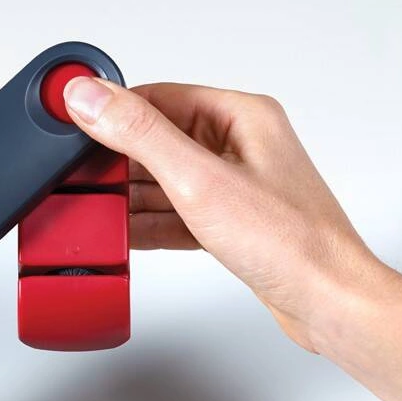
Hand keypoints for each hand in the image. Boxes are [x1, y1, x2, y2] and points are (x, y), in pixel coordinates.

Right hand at [63, 79, 401, 400]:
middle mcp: (239, 145)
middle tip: (80, 178)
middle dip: (119, 162)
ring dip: (131, 197)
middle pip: (159, 141)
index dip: (114, 112)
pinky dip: (150, 223)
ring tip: (95, 210)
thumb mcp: (199, 180)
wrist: (327, 302)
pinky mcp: (230, 221)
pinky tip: (124, 234)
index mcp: (240, 116)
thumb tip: (92, 98)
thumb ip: (140, 136)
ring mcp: (234, 185)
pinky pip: (176, 212)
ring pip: (165, 180)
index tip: (74, 126)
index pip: (160, 97)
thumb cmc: (289, 242)